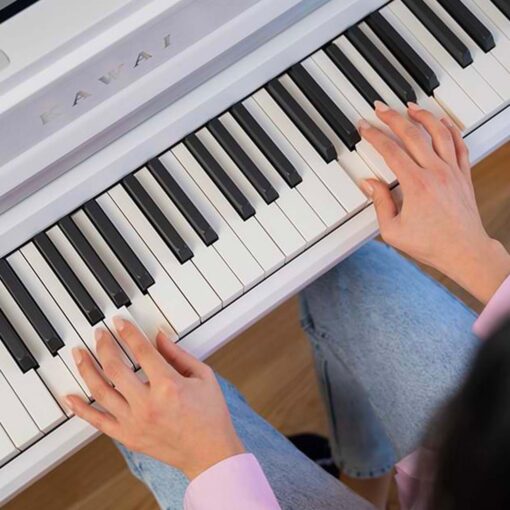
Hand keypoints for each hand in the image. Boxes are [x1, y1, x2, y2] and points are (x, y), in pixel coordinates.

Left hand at [66, 319, 243, 479]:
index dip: (128, 332)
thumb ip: (179, 355)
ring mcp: (135, 422)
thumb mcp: (203, 376)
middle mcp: (148, 403)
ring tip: (79, 355)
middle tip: (99, 334)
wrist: (209, 453)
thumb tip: (159, 338)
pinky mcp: (128, 437)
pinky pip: (98, 421)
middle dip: (104, 346)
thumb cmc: (210, 415)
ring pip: (101, 391)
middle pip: (115, 368)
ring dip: (87, 369)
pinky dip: (82, 409)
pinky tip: (71, 397)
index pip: (141, 351)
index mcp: (169, 385)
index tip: (119, 322)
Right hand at [358, 101, 509, 303]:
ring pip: (438, 132)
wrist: (464, 251)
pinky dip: (450, 129)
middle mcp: (435, 172)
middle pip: (412, 134)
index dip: (374, 136)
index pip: (390, 151)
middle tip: (381, 108)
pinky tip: (442, 121)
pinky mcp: (463, 175)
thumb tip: (369, 184)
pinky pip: (459, 144)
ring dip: (422, 116)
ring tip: (410, 107)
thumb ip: (380, 203)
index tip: (365, 127)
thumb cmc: (431, 244)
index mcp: (416, 185)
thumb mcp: (393, 230)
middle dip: (393, 118)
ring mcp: (452, 171)